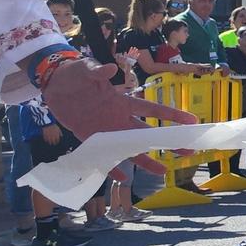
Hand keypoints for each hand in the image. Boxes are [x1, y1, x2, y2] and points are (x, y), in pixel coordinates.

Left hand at [41, 59, 196, 173]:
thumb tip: (110, 68)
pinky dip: (111, 166)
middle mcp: (119, 118)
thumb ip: (97, 71)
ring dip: (145, 159)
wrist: (53, 86)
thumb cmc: (74, 74)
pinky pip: (103, 155)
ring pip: (130, 148)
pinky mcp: (90, 138)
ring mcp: (106, 130)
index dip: (171, 114)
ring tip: (163, 171)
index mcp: (122, 101)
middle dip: (167, 141)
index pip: (151, 108)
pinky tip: (122, 177)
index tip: (191, 121)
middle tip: (188, 150)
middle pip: (147, 132)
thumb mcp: (85, 69)